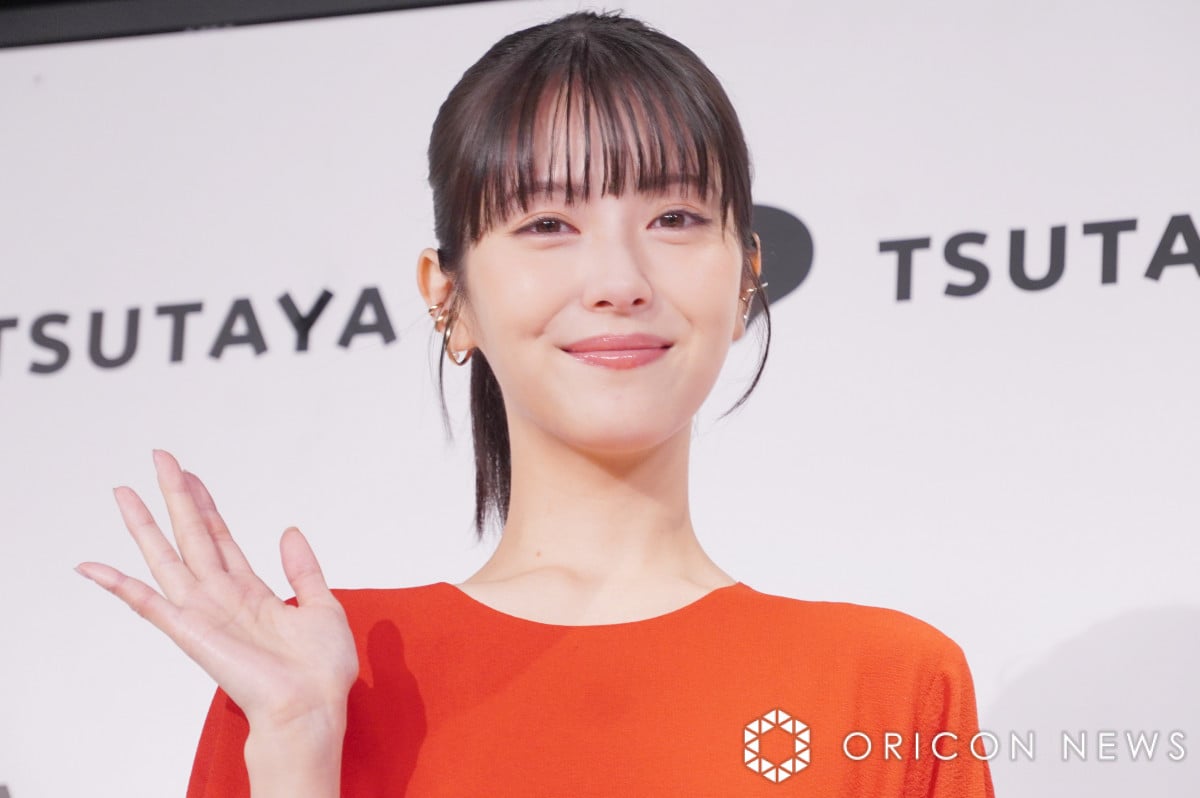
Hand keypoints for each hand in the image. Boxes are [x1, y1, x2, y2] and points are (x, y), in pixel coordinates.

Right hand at [76, 449, 358, 734]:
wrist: (312, 708)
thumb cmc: (320, 671)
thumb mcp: (322, 606)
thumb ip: (304, 570)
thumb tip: (289, 530)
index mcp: (252, 592)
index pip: (220, 538)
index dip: (205, 504)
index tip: (190, 474)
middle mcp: (222, 598)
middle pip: (191, 535)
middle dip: (175, 496)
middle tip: (159, 457)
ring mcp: (203, 613)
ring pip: (166, 558)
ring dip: (144, 525)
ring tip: (124, 492)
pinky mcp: (190, 633)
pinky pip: (147, 604)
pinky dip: (118, 585)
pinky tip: (92, 566)